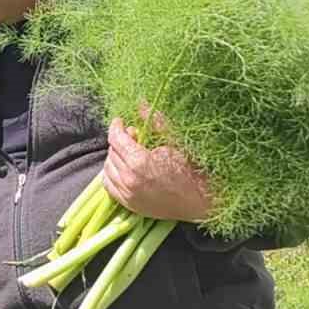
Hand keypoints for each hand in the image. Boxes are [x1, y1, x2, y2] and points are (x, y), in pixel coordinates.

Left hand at [102, 102, 213, 221]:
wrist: (200, 199)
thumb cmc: (191, 168)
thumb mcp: (173, 140)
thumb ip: (154, 122)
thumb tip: (141, 103)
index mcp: (139, 162)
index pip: (116, 139)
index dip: (117, 127)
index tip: (120, 121)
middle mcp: (129, 180)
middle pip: (112, 152)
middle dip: (119, 142)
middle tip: (133, 137)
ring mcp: (128, 195)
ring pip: (107, 169)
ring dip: (115, 158)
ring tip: (130, 153)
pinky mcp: (130, 205)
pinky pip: (109, 186)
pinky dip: (112, 175)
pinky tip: (123, 169)